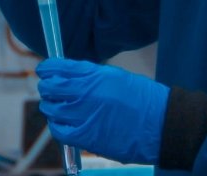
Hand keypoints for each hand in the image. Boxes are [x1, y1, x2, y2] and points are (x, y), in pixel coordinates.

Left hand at [36, 58, 168, 164]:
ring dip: (51, 107)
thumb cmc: (143, 99)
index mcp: (95, 75)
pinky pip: (60, 131)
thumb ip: (90, 75)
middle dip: (47, 87)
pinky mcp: (88, 137)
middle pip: (51, 88)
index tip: (44, 70)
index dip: (47, 68)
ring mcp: (86, 116)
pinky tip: (62, 123)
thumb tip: (67, 75)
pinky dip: (57, 126)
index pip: (59, 68)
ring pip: (52, 109)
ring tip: (57, 107)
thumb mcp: (116, 76)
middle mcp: (87, 94)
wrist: (162, 124)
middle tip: (50, 89)